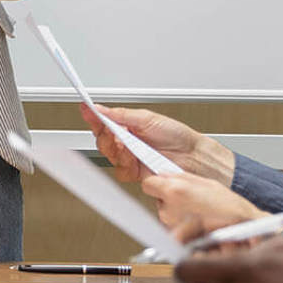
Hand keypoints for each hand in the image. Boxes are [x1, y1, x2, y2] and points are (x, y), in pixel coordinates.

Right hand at [79, 104, 233, 185]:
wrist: (195, 157)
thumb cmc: (179, 137)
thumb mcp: (149, 118)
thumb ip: (122, 114)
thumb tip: (101, 109)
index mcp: (130, 127)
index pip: (105, 122)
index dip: (94, 117)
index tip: (86, 109)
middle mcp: (129, 143)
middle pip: (103, 140)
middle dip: (105, 134)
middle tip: (112, 131)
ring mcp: (132, 159)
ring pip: (110, 156)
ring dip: (116, 149)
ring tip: (126, 143)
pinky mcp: (137, 174)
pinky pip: (121, 171)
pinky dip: (124, 163)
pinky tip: (132, 157)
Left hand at [141, 171, 264, 231]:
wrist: (245, 233)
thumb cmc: (231, 209)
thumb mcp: (207, 183)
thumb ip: (181, 177)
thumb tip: (164, 173)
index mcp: (175, 191)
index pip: (148, 184)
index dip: (157, 183)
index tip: (164, 185)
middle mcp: (169, 210)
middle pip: (158, 199)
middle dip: (169, 198)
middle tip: (190, 200)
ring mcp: (172, 226)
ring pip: (165, 213)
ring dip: (176, 212)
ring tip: (198, 213)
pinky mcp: (177, 240)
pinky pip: (173, 228)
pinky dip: (182, 226)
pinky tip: (198, 224)